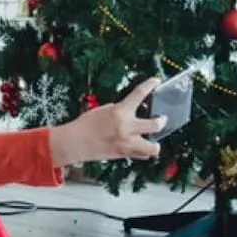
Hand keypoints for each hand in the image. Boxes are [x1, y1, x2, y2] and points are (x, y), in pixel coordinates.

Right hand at [47, 78, 164, 167]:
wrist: (75, 142)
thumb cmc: (85, 125)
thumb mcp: (102, 110)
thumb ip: (119, 111)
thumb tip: (130, 112)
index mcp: (119, 112)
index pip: (138, 94)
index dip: (150, 85)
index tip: (156, 80)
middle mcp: (126, 127)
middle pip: (155, 125)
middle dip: (161, 121)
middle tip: (162, 119)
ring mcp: (127, 143)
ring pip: (153, 148)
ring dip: (154, 144)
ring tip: (152, 140)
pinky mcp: (124, 154)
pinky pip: (142, 155)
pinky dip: (142, 152)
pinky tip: (139, 147)